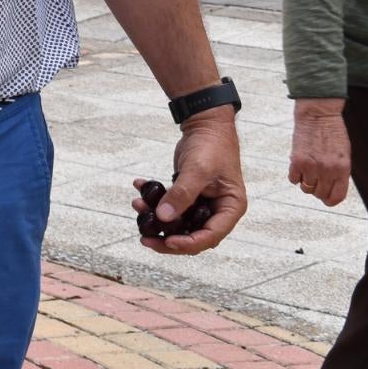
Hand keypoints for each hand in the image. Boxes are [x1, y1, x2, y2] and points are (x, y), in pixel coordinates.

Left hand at [134, 106, 246, 253]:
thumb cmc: (210, 145)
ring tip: (137, 203)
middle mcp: (218, 210)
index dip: (188, 243)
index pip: (211, 236)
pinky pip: (169, 206)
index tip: (166, 242)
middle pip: (192, 235)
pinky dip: (153, 200)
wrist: (205, 125)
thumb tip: (163, 217)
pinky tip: (139, 187)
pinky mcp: (187, 196)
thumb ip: (182, 194)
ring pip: (178, 223)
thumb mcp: (198, 170)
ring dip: (156, 218)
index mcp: (230, 208)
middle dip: (167, 239)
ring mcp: (202, 204)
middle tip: (144, 239)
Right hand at [287, 99, 351, 206]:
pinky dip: (294, 175)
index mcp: (343, 169)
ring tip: (307, 169)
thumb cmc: (333, 133)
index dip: (330, 200)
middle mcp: (328, 170)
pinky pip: (293, 179)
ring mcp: (312, 166)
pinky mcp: (297, 160)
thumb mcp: (343, 155)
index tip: (326, 197)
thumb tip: (330, 189)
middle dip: (317, 189)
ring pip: (305, 188)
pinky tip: (298, 165)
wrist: (318, 115)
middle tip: (315, 178)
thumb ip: (339, 173)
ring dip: (305, 181)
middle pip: (319, 194)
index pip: (337, 197)